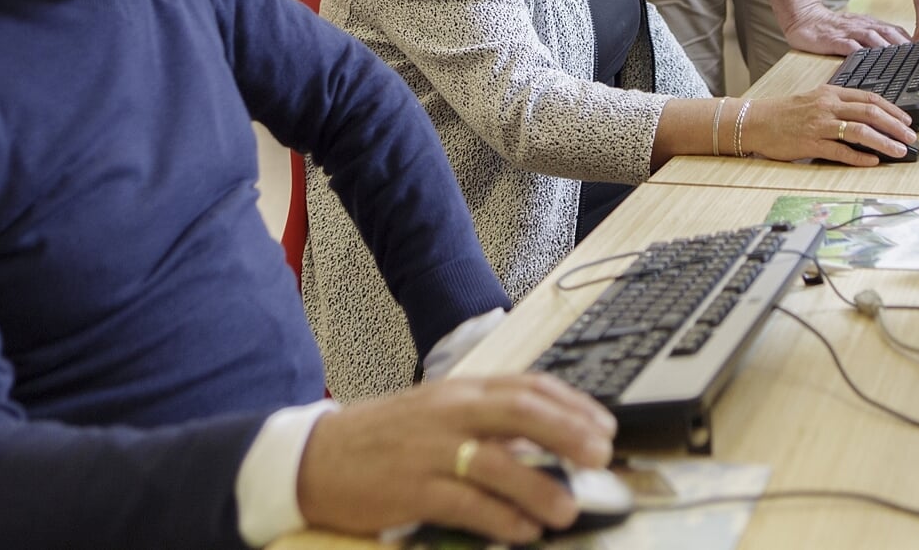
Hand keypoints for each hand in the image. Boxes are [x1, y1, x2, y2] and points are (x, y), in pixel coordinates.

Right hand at [297, 373, 616, 544]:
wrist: (314, 458)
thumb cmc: (383, 438)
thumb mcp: (436, 416)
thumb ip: (486, 424)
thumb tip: (544, 443)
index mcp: (458, 391)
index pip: (527, 386)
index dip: (572, 404)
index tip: (603, 426)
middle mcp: (448, 413)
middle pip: (520, 413)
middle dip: (567, 433)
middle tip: (601, 456)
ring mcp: (429, 450)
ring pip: (497, 463)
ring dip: (539, 487)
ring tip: (567, 509)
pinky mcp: (411, 489)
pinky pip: (465, 504)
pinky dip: (499, 519)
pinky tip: (522, 531)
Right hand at [740, 86, 917, 165]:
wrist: (755, 121)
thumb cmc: (783, 113)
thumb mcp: (813, 99)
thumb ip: (837, 104)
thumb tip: (865, 116)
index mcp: (830, 93)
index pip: (869, 98)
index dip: (892, 109)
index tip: (906, 120)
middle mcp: (827, 106)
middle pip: (870, 113)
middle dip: (895, 126)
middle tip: (911, 137)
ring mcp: (819, 125)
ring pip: (860, 131)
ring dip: (883, 142)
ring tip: (899, 150)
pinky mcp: (810, 143)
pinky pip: (840, 151)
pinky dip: (859, 157)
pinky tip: (872, 162)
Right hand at [782, 4, 910, 57]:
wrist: (803, 17)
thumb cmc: (829, 27)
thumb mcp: (855, 27)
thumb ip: (872, 36)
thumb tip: (893, 48)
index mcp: (868, 24)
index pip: (895, 31)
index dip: (911, 41)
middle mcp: (862, 26)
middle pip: (888, 33)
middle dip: (905, 44)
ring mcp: (848, 32)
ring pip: (873, 37)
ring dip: (888, 48)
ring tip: (901, 59)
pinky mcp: (834, 39)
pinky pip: (850, 46)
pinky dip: (861, 52)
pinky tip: (870, 60)